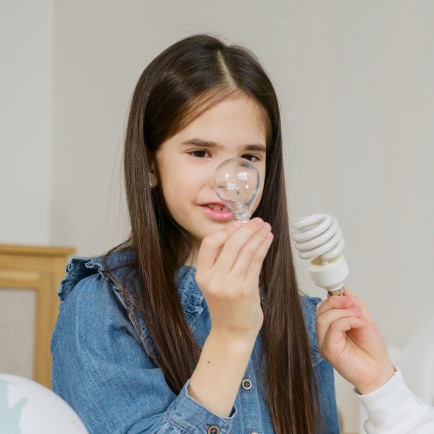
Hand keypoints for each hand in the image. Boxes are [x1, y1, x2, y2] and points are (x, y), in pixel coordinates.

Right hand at [195, 218, 272, 342]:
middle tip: (258, 221)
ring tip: (266, 228)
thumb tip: (239, 234)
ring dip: (258, 235)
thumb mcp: (215, 284)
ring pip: (246, 250)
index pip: (209, 243)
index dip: (225, 230)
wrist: (231, 334)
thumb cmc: (226, 308)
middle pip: (231, 244)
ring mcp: (229, 285)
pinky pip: (256, 261)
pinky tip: (268, 240)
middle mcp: (213, 279)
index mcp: (202, 275)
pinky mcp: (246, 289)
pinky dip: (263, 247)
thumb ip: (222, 262)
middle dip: (247, 229)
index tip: (239, 223)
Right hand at [316, 289, 394, 393]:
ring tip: (358, 316)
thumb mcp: (365, 319)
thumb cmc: (372, 349)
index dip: (332, 297)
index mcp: (332, 325)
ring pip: (324, 318)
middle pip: (320, 309)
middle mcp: (325, 333)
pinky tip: (359, 324)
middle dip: (336, 302)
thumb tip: (344, 291)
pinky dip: (347, 322)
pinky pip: (332, 329)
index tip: (345, 294)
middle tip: (352, 304)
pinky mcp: (328, 350)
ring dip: (343, 312)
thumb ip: (354, 305)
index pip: (323, 306)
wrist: (380, 371)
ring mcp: (325, 342)